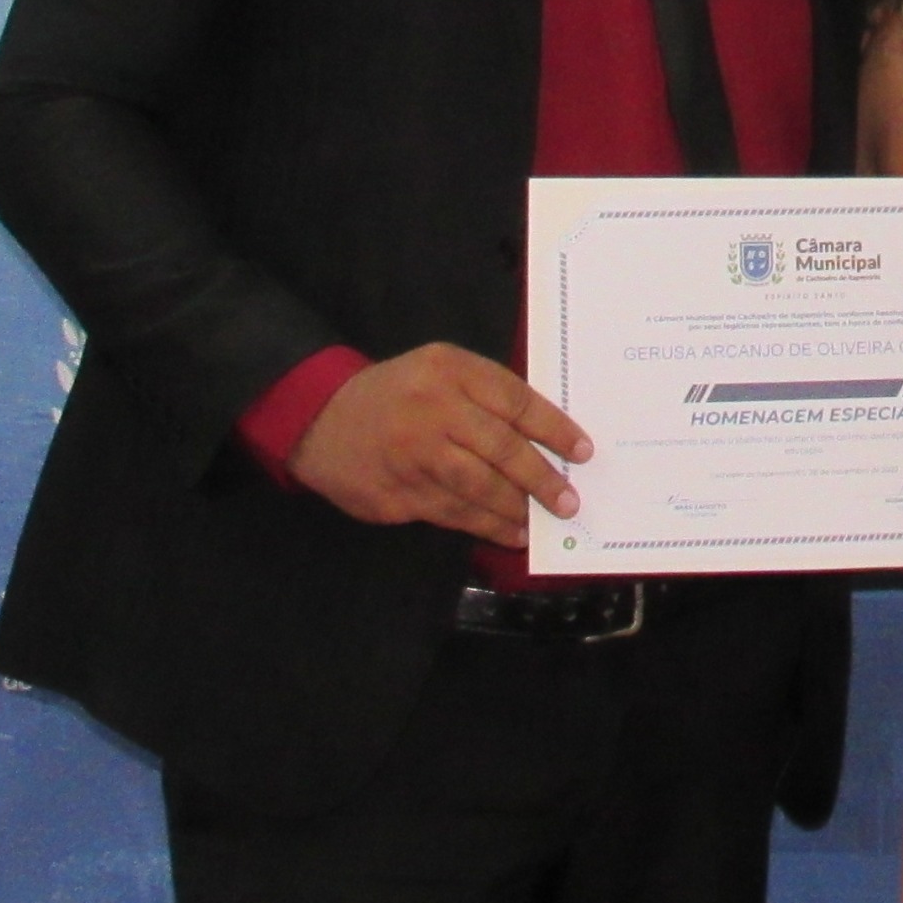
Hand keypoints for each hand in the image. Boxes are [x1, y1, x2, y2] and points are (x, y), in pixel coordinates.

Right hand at [287, 340, 592, 544]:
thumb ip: (487, 395)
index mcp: (449, 371)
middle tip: (567, 500)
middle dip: (541, 478)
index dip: (554, 429)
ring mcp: (413, 455)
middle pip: (501, 448)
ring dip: (516, 509)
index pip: (515, 401)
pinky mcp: (398, 493)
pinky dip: (486, 526)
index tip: (582, 452)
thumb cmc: (398, 393)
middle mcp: (433, 410)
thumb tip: (547, 438)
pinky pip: (453, 514)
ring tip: (541, 521)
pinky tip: (508, 532)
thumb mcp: (439, 371)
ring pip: (479, 488)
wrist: (320, 418)